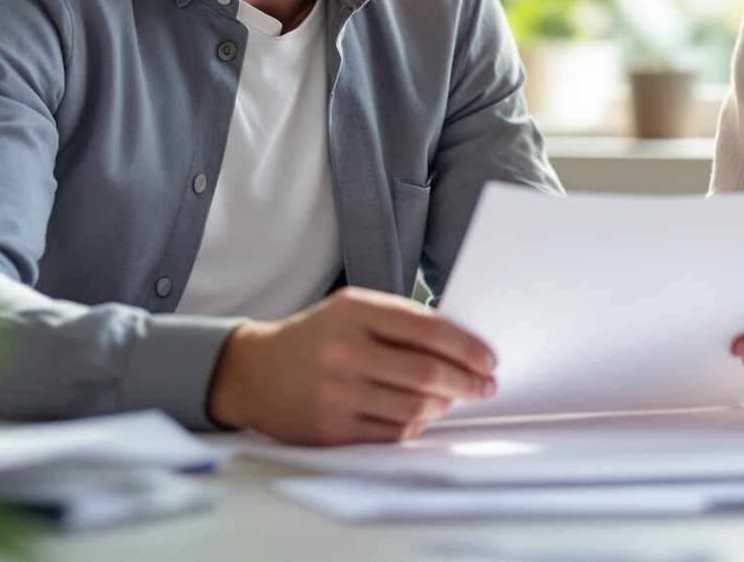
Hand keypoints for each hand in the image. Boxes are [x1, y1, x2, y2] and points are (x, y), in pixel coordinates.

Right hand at [206, 287, 497, 444]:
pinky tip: (421, 414)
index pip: (428, 330)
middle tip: (485, 386)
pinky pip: (393, 433)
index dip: (467, 346)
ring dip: (445, 405)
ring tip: (453, 398)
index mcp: (353, 313)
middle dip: (467, 382)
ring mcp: (337, 394)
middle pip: (428, 373)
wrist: (255, 372)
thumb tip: (462, 345)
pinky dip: (416, 424)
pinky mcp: (332, 431)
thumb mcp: (351, 310)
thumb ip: (401, 321)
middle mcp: (344, 353)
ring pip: (415, 407)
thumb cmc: (315, 338)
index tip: (488, 358)